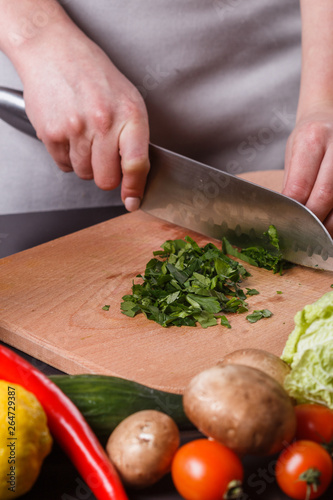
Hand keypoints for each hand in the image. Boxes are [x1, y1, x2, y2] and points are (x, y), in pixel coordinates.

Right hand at [19, 19, 149, 211]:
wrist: (53, 50)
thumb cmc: (93, 74)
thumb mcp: (127, 98)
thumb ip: (133, 137)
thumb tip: (135, 175)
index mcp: (130, 115)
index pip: (136, 163)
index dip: (135, 188)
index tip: (133, 200)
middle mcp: (104, 123)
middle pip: (106, 179)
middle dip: (106, 175)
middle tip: (103, 157)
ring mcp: (76, 129)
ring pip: (84, 174)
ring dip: (85, 164)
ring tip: (84, 136)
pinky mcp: (51, 133)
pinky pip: (63, 165)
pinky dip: (67, 157)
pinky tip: (69, 134)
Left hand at [282, 106, 332, 235]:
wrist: (331, 116)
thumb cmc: (309, 139)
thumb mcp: (293, 153)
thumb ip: (292, 184)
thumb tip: (282, 216)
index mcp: (312, 140)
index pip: (300, 186)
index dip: (294, 213)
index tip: (288, 228)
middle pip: (327, 195)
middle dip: (315, 223)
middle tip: (306, 240)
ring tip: (322, 238)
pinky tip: (332, 224)